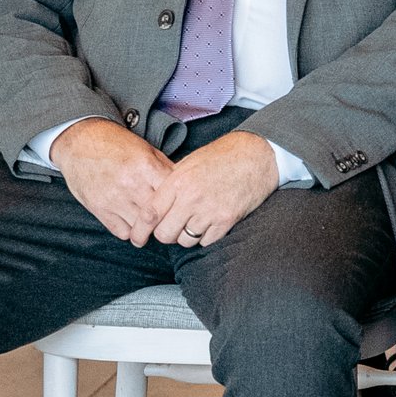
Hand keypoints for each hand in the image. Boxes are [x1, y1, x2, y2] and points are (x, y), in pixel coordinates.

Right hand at [53, 118, 176, 244]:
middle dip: (167, 220)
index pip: (173, 195)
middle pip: (159, 215)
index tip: (182, 207)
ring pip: (141, 228)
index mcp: (146, 167)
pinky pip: (122, 232)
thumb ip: (165, 168)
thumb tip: (185, 187)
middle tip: (171, 222)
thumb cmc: (116, 144)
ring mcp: (113, 199)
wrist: (80, 141)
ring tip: (152, 224)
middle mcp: (130, 185)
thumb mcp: (146, 149)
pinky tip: (133, 222)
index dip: (181, 203)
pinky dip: (130, 231)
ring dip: (148, 229)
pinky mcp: (98, 208)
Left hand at [149, 131, 279, 248]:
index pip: (150, 214)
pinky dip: (205, 237)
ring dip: (186, 235)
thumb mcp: (190, 163)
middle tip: (171, 227)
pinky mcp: (227, 220)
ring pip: (185, 240)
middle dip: (165, 234)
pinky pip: (206, 241)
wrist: (258, 155)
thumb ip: (170, 185)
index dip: (140, 229)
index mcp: (178, 181)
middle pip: (165, 234)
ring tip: (194, 221)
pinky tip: (209, 223)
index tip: (137, 237)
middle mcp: (192, 198)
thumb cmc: (223, 156)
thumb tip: (154, 207)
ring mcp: (210, 211)